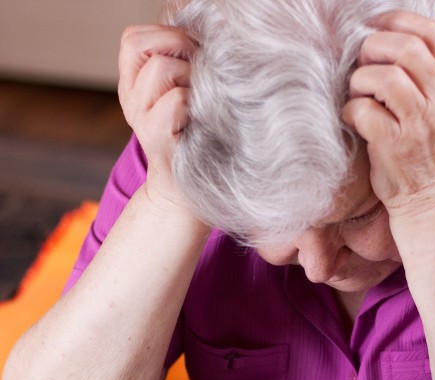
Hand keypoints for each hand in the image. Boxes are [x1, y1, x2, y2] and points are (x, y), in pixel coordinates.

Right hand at [118, 25, 196, 204]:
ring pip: (161, 68)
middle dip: (178, 46)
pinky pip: (176, 100)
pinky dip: (194, 102)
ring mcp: (140, 118)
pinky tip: (201, 115)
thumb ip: (182, 65)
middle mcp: (130, 98)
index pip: (133, 38)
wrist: (185, 191)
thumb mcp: (182, 96)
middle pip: (139, 44)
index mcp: (133, 85)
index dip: (166, 34)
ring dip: (190, 75)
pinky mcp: (157, 138)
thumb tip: (203, 33)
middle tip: (200, 69)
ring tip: (201, 96)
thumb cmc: (194, 139)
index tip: (192, 53)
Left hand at [343, 12, 434, 219]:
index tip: (375, 25)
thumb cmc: (433, 156)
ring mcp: (420, 122)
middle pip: (405, 47)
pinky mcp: (395, 144)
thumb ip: (429, 78)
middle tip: (363, 65)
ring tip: (359, 95)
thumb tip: (389, 43)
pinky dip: (350, 110)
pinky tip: (353, 119)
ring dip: (360, 80)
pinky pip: (363, 109)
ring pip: (383, 76)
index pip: (432, 33)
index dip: (398, 20)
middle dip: (373, 48)